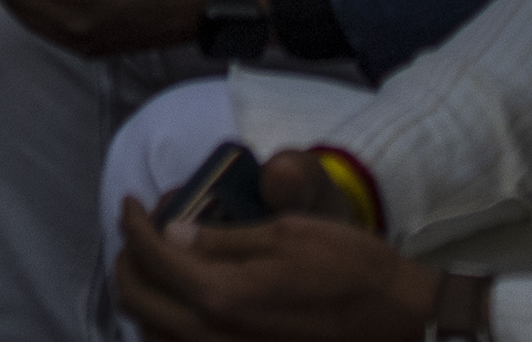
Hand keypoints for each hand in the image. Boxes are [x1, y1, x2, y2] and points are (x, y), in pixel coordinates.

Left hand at [112, 198, 449, 341]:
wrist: (404, 319)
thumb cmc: (352, 269)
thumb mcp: (286, 235)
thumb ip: (220, 240)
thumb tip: (171, 235)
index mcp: (222, 296)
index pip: (151, 256)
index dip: (133, 222)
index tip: (134, 202)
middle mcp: (214, 336)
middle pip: (137, 299)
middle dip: (127, 259)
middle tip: (138, 232)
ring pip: (153, 332)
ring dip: (143, 295)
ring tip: (155, 263)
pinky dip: (167, 325)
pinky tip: (182, 301)